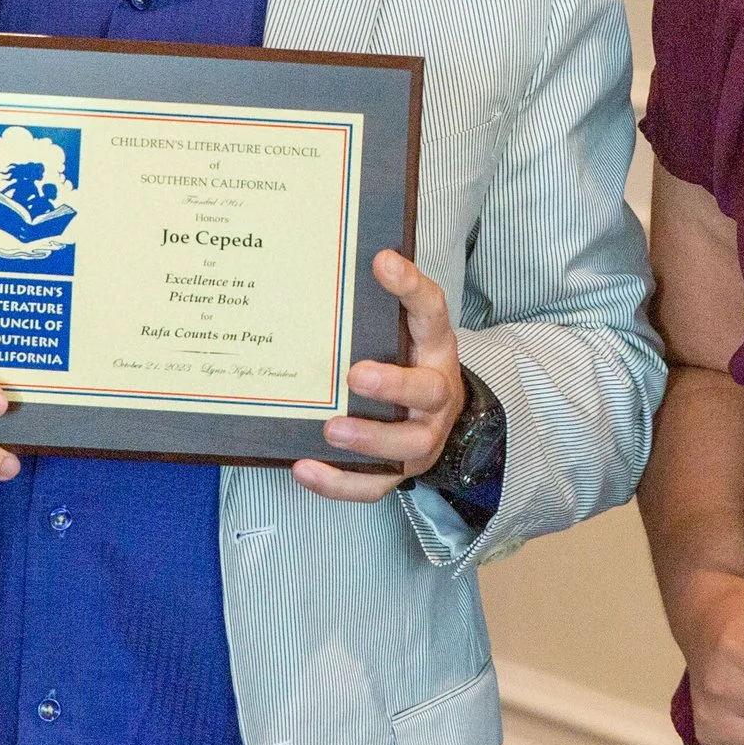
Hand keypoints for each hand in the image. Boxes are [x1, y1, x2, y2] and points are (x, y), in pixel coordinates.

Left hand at [294, 250, 464, 502]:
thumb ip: (380, 305)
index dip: (411, 288)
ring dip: (368, 438)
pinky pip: (374, 484)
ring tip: (330, 429)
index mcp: (435, 348)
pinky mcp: (402, 470)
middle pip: (428, 391)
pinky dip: (339, 482)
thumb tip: (345, 260)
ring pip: (406, 445)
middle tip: (355, 375)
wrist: (438, 417)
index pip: (431, 312)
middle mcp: (436, 393)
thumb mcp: (404, 331)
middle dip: (393, 385)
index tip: (381, 262)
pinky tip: (304, 467)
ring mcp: (422, 436)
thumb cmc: (408, 363)